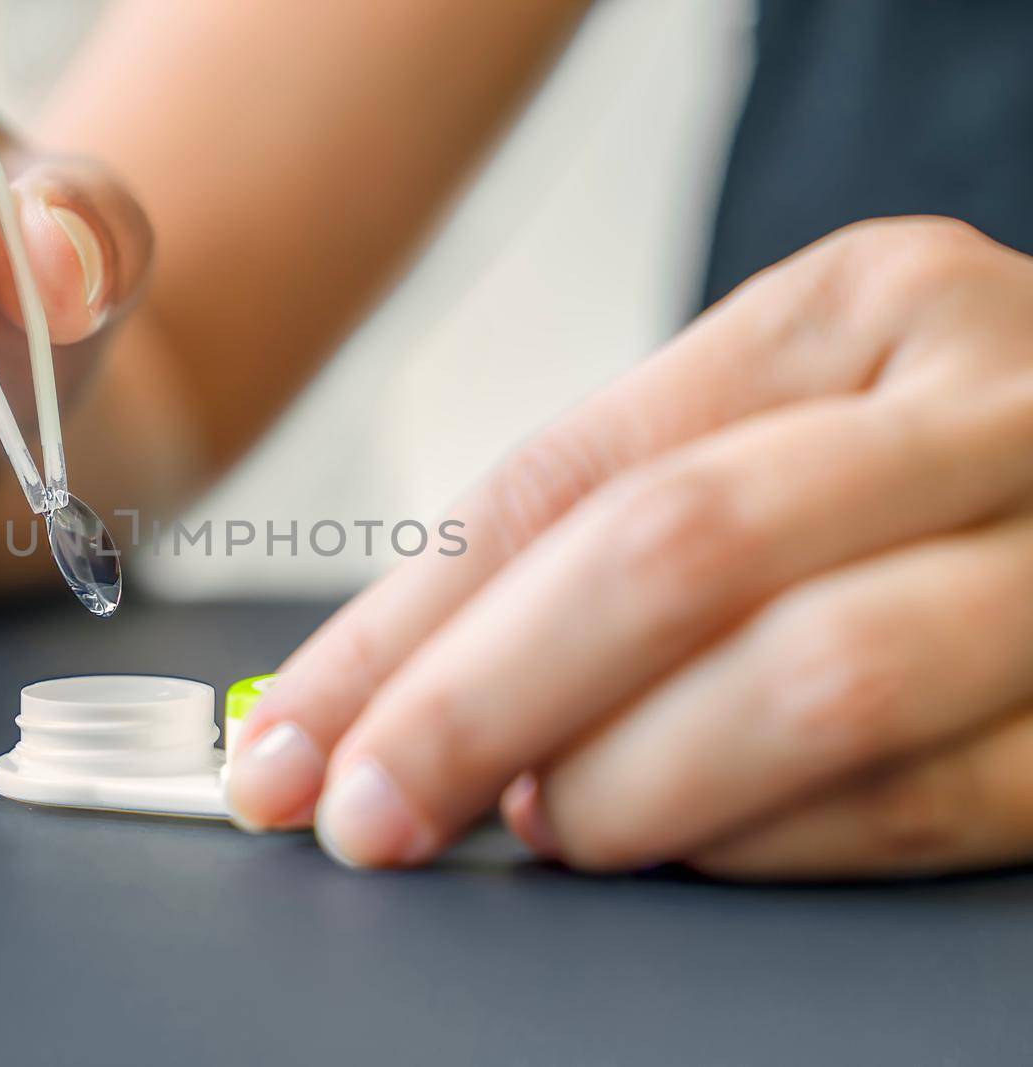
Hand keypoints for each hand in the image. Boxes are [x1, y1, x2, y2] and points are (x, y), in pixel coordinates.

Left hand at [227, 217, 1032, 879]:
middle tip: (368, 814)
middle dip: (477, 709)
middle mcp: (985, 402)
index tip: (286, 742)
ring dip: (627, 784)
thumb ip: (611, 537)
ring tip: (544, 825)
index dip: (398, 633)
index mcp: (856, 309)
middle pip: (670, 555)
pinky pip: (922, 801)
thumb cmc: (915, 468)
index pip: (564, 480)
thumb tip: (392, 703)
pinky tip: (686, 848)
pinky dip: (765, 843)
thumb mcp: (774, 432)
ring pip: (809, 682)